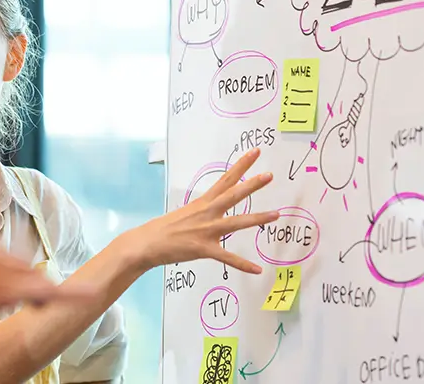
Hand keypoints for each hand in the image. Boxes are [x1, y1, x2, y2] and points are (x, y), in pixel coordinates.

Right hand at [116, 148, 278, 273]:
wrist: (147, 243)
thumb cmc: (164, 229)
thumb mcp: (186, 212)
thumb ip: (203, 211)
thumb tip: (212, 211)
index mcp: (203, 202)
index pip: (226, 179)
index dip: (242, 165)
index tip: (255, 153)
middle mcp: (207, 213)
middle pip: (233, 195)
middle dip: (252, 185)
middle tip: (269, 176)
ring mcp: (207, 230)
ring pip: (237, 223)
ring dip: (258, 218)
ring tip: (276, 215)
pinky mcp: (204, 249)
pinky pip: (228, 258)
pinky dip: (243, 264)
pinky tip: (257, 269)